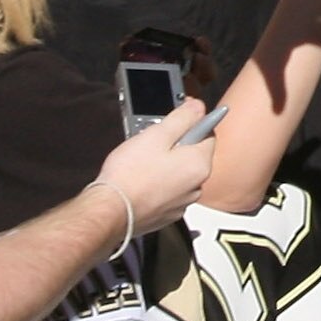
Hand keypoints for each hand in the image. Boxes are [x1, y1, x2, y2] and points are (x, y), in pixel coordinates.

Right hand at [94, 96, 216, 231]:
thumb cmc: (131, 173)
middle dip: (177, 144)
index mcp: (199, 164)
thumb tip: (198, 107)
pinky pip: (170, 190)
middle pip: (194, 154)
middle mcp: (197, 185)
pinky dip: (161, 183)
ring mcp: (183, 202)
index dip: (192, 121)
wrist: (112, 210)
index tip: (177, 116)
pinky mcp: (168, 214)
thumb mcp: (156, 135)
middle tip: (152, 140)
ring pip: (181, 173)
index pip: (208, 134)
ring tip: (143, 161)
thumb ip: (182, 118)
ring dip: (168, 164)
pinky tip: (142, 179)